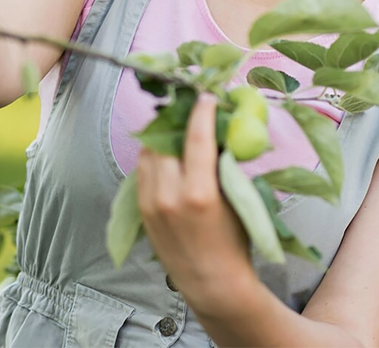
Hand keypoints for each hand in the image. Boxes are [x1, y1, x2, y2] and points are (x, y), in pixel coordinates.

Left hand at [137, 94, 254, 309]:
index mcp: (198, 193)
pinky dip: (154, 157)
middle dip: (176, 120)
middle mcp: (168, 195)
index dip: (201, 111)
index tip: (206, 96)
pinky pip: (142, 171)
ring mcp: (150, 203)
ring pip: (148, 153)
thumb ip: (223, 163)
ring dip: (161, 137)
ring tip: (177, 129)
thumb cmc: (234, 241)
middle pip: (164, 140)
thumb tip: (217, 128)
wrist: (212, 282)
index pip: (195, 139)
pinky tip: (167, 154)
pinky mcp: (141, 209)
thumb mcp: (236, 199)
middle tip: (189, 110)